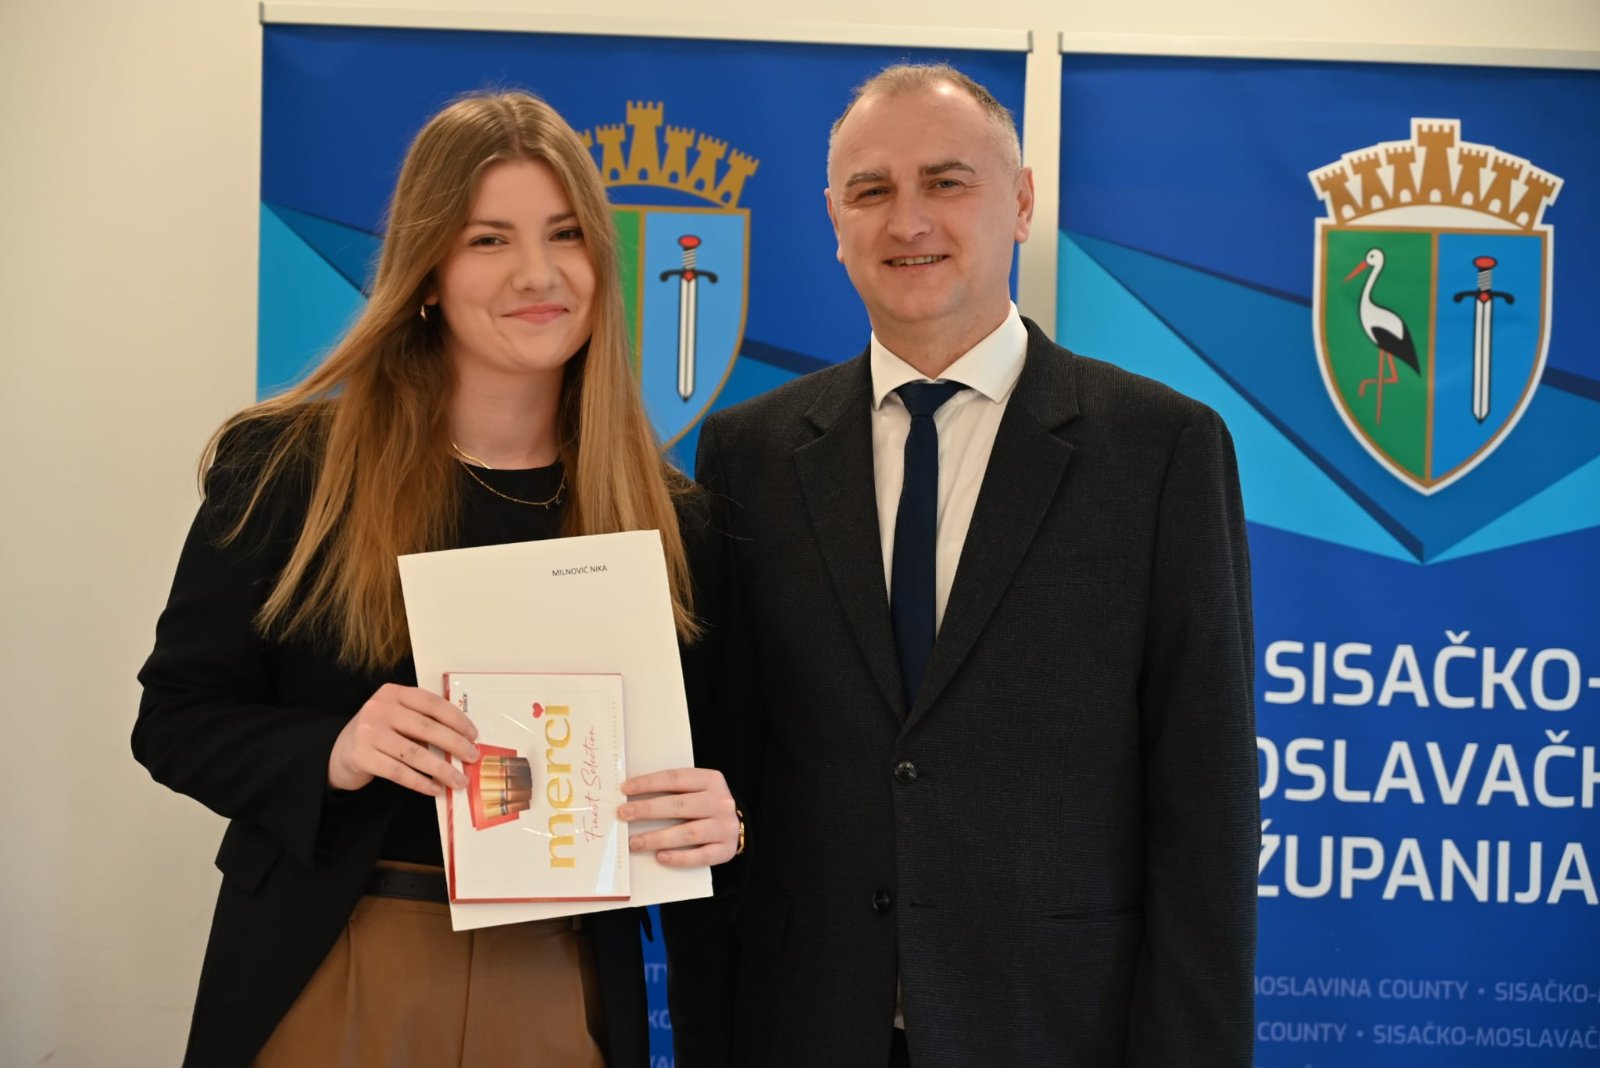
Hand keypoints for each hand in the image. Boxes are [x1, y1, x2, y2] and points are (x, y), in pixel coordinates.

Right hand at [327, 683, 479, 796]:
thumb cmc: (379, 733)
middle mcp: (380, 709)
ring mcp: (369, 732)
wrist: (340, 752)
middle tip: (472, 757)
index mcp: (393, 693)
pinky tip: (435, 789)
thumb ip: (423, 722)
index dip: (456, 719)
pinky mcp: (362, 756)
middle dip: (454, 744)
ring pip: (414, 753)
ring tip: (459, 780)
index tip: (473, 735)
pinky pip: (398, 772)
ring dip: (441, 769)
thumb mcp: (397, 717)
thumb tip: (462, 743)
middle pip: (426, 728)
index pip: (432, 704)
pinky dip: (420, 782)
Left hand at [618, 767, 739, 866]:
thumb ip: (673, 790)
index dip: (649, 783)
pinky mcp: (725, 849)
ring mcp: (724, 827)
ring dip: (657, 838)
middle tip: (623, 814)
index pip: (676, 778)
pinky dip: (679, 857)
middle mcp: (720, 802)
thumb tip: (633, 796)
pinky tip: (660, 857)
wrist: (736, 825)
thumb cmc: (706, 805)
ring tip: (635, 842)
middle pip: (679, 805)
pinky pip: (700, 856)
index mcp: (711, 780)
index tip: (625, 788)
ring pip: (688, 832)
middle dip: (647, 809)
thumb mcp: (697, 789)